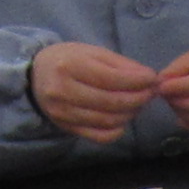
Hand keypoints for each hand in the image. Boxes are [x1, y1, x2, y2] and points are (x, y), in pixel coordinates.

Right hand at [27, 40, 157, 142]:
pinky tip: (123, 119)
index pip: (111, 79)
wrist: (36, 75)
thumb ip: (120, 65)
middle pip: (111, 102)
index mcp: (70, 66)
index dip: (137, 81)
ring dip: (130, 114)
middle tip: (150, 93)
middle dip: (138, 99)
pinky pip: (99, 136)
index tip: (152, 79)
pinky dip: (117, 131)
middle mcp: (63, 91)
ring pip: (107, 121)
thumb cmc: (68, 60)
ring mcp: (63, 113)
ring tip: (138, 104)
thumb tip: (147, 78)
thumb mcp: (92, 53)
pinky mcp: (66, 128)